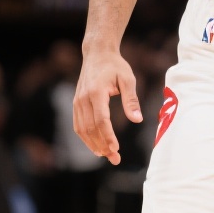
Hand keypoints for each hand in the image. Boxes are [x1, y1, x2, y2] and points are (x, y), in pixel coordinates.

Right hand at [73, 46, 142, 165]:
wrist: (97, 54)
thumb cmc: (115, 66)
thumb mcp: (128, 79)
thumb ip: (131, 100)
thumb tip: (137, 120)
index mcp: (96, 92)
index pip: (101, 120)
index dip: (108, 136)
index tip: (116, 148)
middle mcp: (83, 99)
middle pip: (91, 128)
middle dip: (102, 145)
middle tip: (115, 158)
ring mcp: (77, 102)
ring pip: (82, 129)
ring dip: (93, 144)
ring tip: (106, 155)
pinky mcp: (76, 104)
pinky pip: (78, 125)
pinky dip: (86, 138)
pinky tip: (95, 146)